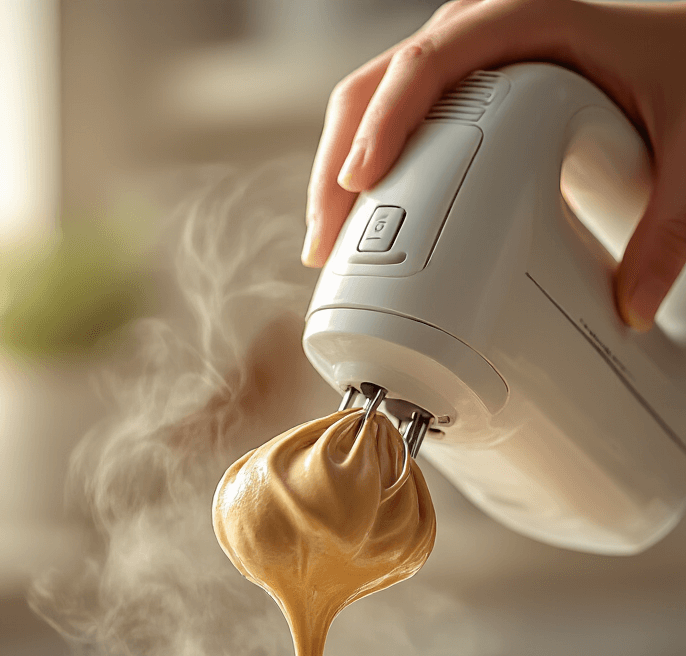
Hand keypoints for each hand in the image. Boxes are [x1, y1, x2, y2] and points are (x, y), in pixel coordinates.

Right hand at [303, 0, 685, 329]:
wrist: (679, 56)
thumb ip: (668, 229)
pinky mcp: (460, 98)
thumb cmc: (676, 76)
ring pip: (375, 103)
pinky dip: (367, 171)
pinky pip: (396, 122)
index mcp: (529, 22)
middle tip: (326, 240)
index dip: (387, 118)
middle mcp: (484, 36)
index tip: (362, 179)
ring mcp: (465, 65)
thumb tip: (633, 305)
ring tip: (326, 246)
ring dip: (339, 170)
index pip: (432, 60)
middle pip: (381, 84)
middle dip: (339, 161)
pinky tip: (358, 225)